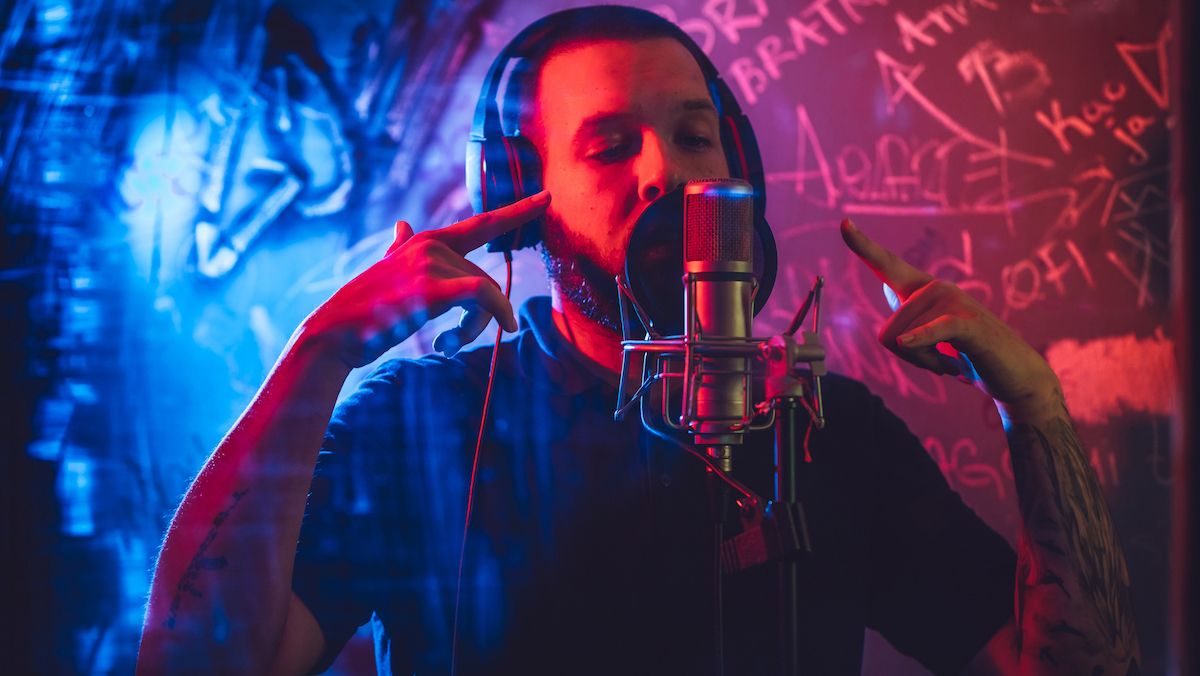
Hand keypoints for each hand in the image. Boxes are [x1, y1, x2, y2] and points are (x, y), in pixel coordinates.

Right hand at [302, 191, 550, 366]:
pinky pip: (484, 297)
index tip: (547, 198)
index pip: (481, 223)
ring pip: (486, 295)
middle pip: (488, 280)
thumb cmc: (364, 311)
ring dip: (474, 329)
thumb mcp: (386, 271)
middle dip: (483, 316)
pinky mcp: (431, 288)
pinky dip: (497, 314)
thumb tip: (403, 224)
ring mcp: (430, 264)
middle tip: (455, 342)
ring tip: (448, 345)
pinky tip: (497, 331)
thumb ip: (401, 248)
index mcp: (425, 242)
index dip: (517, 211)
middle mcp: (430, 245)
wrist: (333, 335)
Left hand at [839, 219, 1061, 422]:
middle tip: (943, 359)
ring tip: (956, 360)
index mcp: (922, 290)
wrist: (1015, 375)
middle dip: (910, 358)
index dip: (863, 245)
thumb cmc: (969, 355)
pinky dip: (922, 341)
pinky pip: (934, 331)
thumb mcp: (930, 337)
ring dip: (928, 364)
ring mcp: (954, 301)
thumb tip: (890, 287)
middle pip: (886, 334)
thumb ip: (910, 313)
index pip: (887, 264)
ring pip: (904, 344)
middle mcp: (936, 287)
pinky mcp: (969, 324)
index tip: (844, 223)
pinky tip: (911, 344)